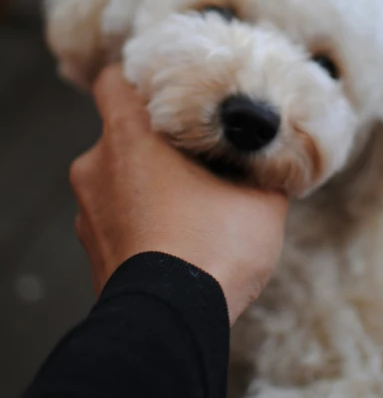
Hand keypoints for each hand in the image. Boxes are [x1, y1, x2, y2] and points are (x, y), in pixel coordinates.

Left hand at [70, 65, 288, 322]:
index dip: (138, 79)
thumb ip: (261, 166)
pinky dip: (137, 217)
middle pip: (121, 133)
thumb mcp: (259, 199)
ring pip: (118, 178)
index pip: (113, 81)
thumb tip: (272, 152)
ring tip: (188, 203)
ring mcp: (88, 212)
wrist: (171, 324)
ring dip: (145, 182)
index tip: (166, 88)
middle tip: (194, 154)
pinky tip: (173, 235)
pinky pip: (115, 216)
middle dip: (155, 141)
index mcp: (129, 138)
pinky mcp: (91, 249)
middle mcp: (97, 168)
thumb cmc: (213, 248)